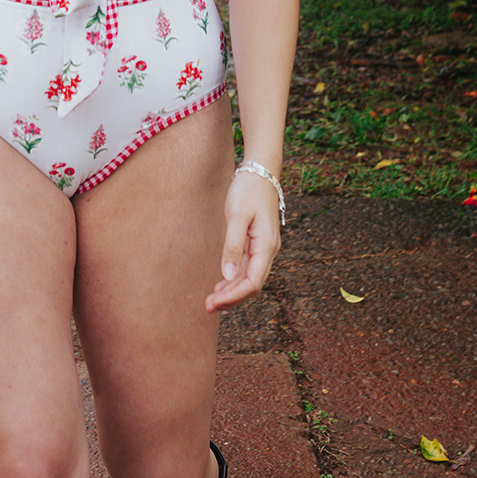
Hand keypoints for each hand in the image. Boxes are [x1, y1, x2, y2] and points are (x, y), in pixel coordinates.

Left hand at [204, 170, 280, 312]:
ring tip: (212, 300)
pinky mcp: (259, 243)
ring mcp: (265, 247)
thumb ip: (233, 246)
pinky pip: (249, 268)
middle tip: (207, 307)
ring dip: (233, 291)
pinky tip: (222, 283)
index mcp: (266, 246)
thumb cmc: (248, 190)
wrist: (261, 170)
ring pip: (250, 278)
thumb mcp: (237, 216)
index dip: (233, 297)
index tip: (212, 303)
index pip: (252, 283)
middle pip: (252, 286)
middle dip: (231, 299)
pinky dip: (236, 279)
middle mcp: (269, 251)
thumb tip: (228, 275)